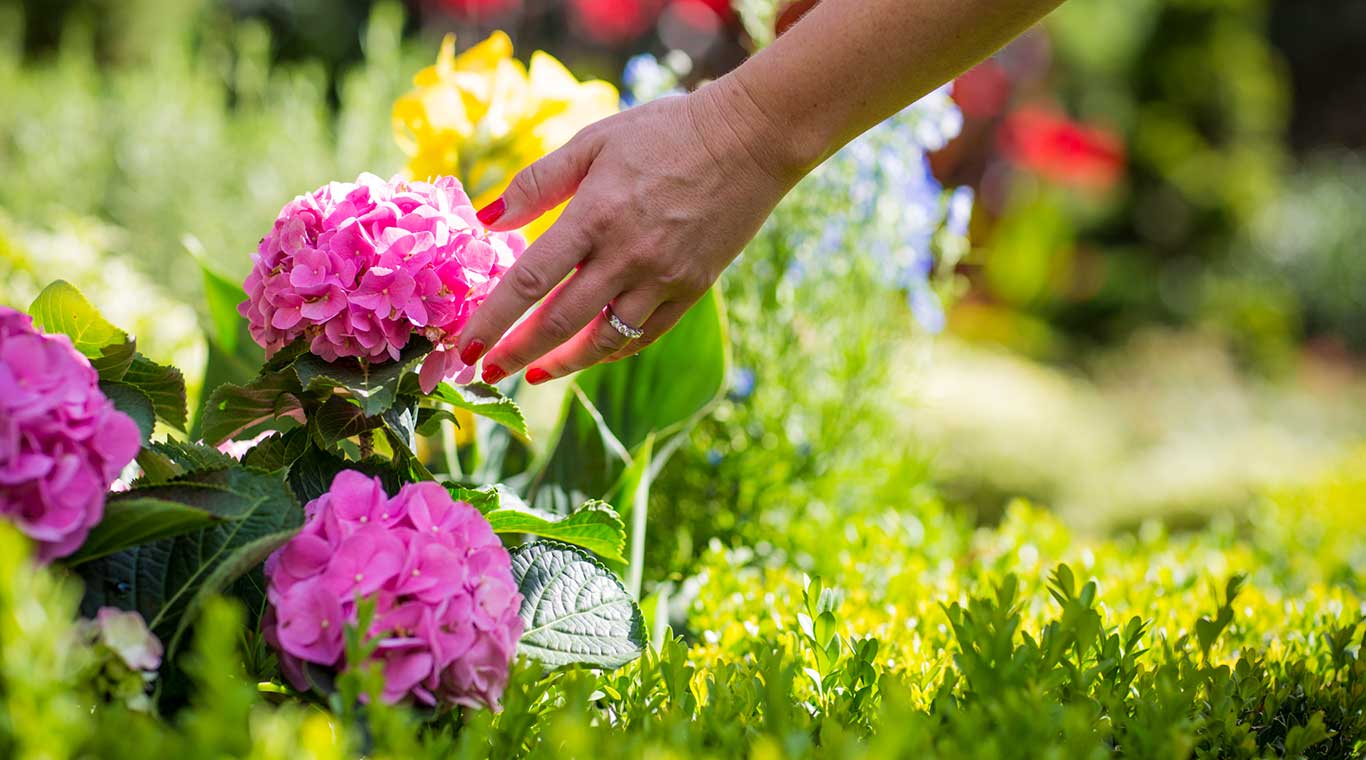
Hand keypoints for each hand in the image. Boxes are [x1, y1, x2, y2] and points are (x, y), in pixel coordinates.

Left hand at [456, 77, 796, 384]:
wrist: (749, 139)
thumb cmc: (665, 132)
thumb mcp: (594, 142)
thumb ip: (538, 182)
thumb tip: (487, 220)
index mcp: (595, 215)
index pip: (530, 281)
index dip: (493, 320)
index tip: (466, 347)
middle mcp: (627, 255)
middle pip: (560, 321)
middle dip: (518, 353)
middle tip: (486, 373)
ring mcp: (662, 278)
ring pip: (603, 338)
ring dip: (563, 363)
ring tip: (535, 374)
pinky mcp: (691, 289)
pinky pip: (643, 334)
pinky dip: (610, 349)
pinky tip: (588, 353)